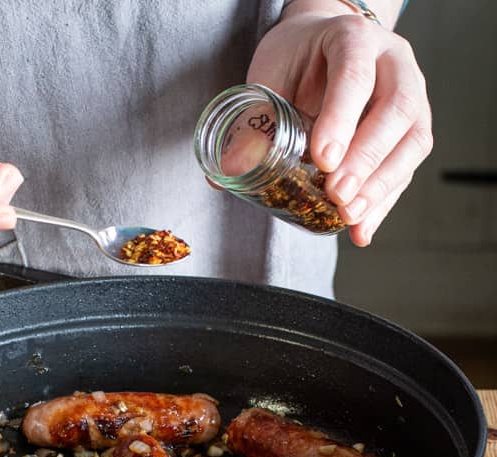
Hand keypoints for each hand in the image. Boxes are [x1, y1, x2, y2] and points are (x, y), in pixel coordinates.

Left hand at [246, 7, 431, 245]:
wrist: (320, 47)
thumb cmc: (296, 60)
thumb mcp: (268, 77)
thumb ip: (253, 120)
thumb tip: (229, 171)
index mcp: (354, 40)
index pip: (355, 75)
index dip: (342, 118)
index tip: (324, 159)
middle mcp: (393, 64)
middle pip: (397, 110)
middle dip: (367, 159)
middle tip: (338, 195)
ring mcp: (410, 97)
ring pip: (413, 141)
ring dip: (381, 186)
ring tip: (349, 216)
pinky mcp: (409, 131)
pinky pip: (405, 168)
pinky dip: (383, 203)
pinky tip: (361, 229)